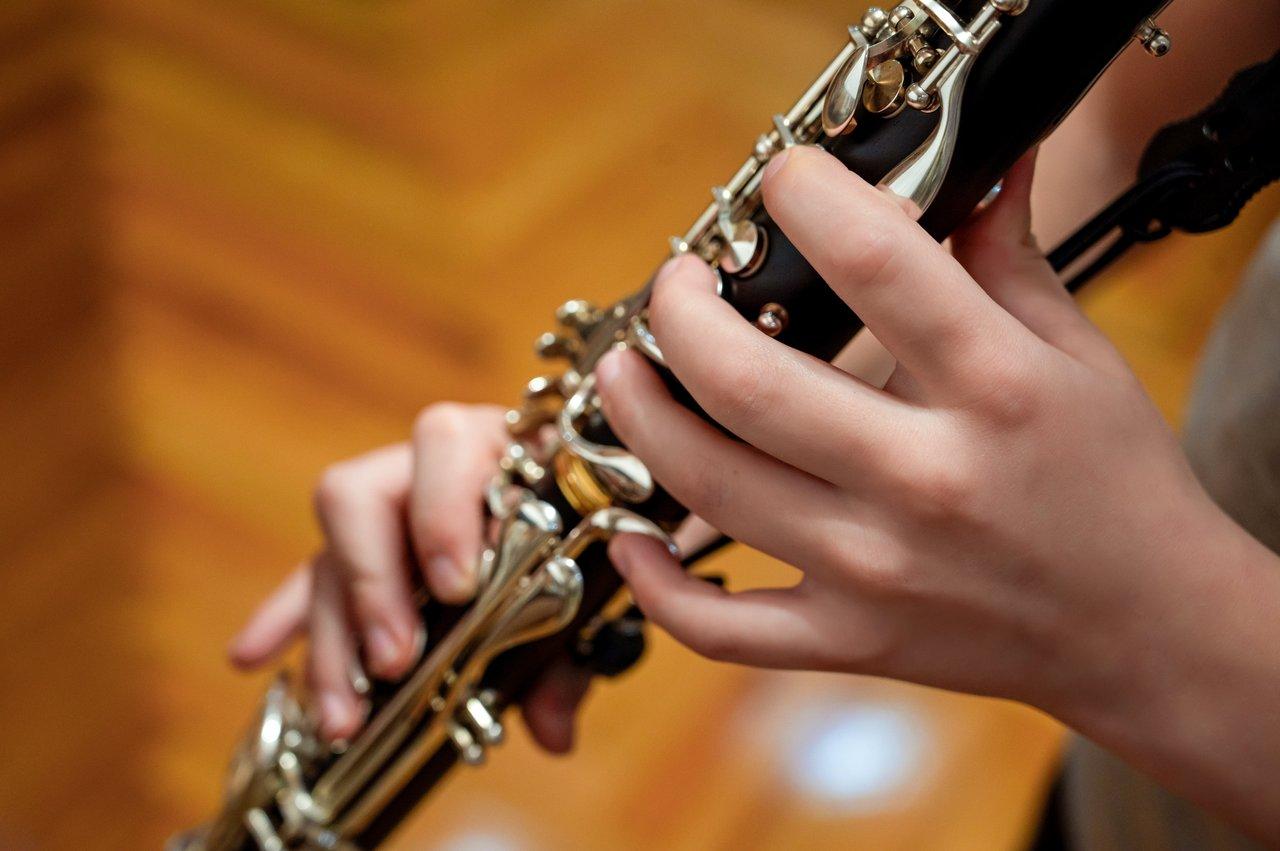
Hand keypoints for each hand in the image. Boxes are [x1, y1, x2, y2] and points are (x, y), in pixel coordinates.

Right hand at [228, 404, 590, 749]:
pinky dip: (284, 618)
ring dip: (331, 636)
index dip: (442, 512)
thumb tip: (551, 731)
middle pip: (362, 493)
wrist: (598, 507)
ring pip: (330, 551)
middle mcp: (427, 467)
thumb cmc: (593, 536)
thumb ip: (571, 651)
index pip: (447, 445)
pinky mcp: (360, 550)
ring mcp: (387, 508)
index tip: (455, 587)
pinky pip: (308, 576)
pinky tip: (253, 655)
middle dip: (372, 583)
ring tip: (345, 715)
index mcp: (497, 445)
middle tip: (395, 660)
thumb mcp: (593, 587)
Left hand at [594, 146, 1279, 834]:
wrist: (1150, 629)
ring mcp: (877, 570)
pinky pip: (721, 628)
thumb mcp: (1079, 355)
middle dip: (680, 310)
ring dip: (640, 417)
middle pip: (747, 380)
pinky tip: (633, 535)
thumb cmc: (1116, 481)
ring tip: (624, 370)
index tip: (782, 182)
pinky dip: (659, 584)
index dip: (804, 197)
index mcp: (995, 389)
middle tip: (677, 283)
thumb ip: (1009, 258)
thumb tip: (984, 164)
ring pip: (709, 487)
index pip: (874, 261)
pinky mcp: (852, 638)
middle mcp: (925, 479)